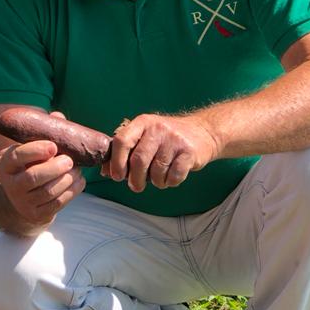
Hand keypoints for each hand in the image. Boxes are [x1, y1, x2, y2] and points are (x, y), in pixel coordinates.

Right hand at [0, 139, 85, 226]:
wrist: (21, 198)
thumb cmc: (29, 165)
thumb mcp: (28, 150)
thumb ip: (42, 133)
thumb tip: (58, 117)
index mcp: (6, 166)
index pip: (17, 156)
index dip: (35, 150)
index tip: (53, 146)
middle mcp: (11, 185)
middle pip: (33, 177)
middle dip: (55, 168)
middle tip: (69, 160)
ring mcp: (23, 202)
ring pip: (48, 191)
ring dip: (67, 179)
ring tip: (77, 170)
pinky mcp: (37, 214)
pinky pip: (57, 203)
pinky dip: (72, 191)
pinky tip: (79, 181)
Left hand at [104, 114, 219, 192]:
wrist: (203, 132)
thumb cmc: (167, 138)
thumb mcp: (146, 137)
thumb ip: (126, 152)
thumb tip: (106, 172)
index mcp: (143, 123)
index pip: (122, 140)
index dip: (117, 162)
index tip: (117, 176)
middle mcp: (158, 128)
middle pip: (139, 160)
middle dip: (135, 179)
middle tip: (136, 186)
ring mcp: (174, 140)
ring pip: (157, 171)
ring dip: (156, 181)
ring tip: (159, 178)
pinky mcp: (189, 152)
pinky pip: (174, 176)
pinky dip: (170, 182)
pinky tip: (171, 176)